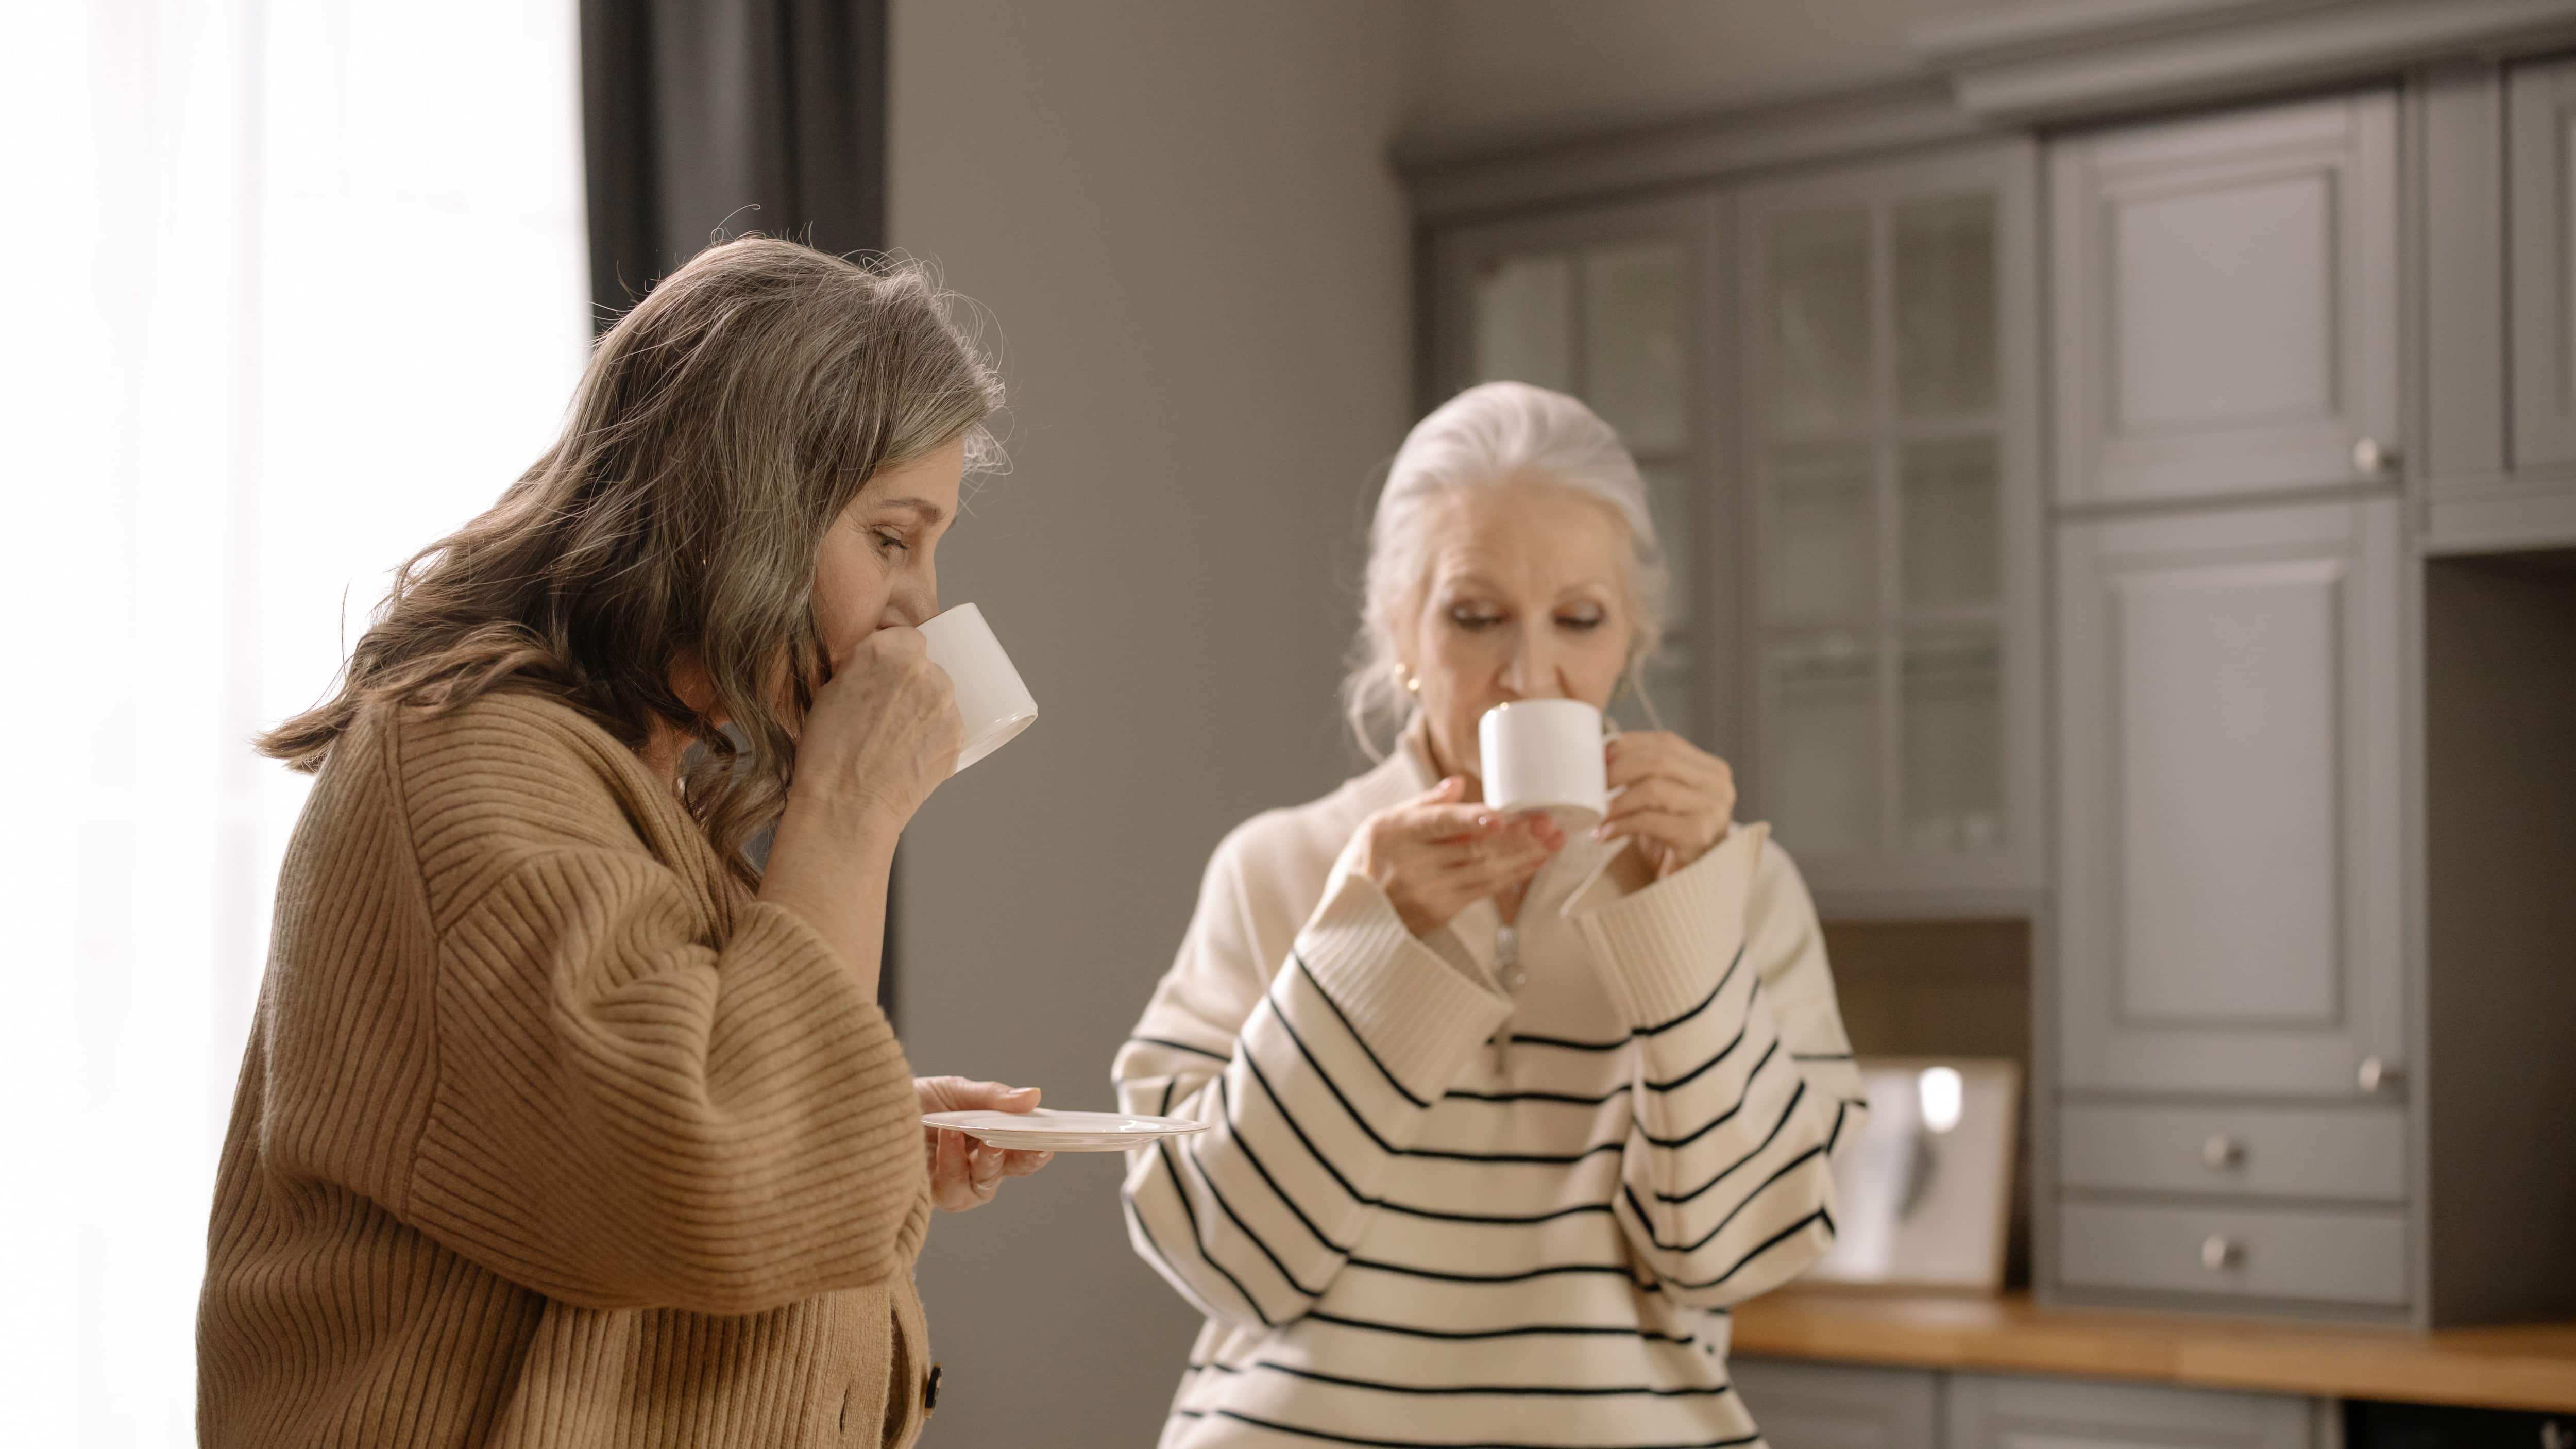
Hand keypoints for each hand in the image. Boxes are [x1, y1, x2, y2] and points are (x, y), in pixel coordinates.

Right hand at [794, 626, 963, 831]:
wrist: (847, 804)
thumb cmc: (826, 753)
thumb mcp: (827, 692)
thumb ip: (857, 668)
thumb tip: (871, 666)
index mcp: (884, 651)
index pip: (906, 637)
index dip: (897, 656)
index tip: (888, 674)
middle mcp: (922, 670)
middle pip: (928, 666)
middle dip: (913, 683)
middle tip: (891, 711)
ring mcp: (945, 703)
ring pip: (942, 695)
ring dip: (928, 707)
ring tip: (900, 737)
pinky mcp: (958, 735)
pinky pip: (951, 725)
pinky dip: (937, 735)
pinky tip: (913, 752)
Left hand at [916, 1076, 1052, 1212]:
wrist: (870, 1107)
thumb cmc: (917, 1101)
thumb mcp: (957, 1091)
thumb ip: (993, 1097)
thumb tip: (1033, 1096)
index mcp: (989, 1142)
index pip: (1022, 1154)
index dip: (1037, 1152)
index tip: (1047, 1143)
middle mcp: (975, 1168)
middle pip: (1007, 1173)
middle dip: (1015, 1159)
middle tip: (1011, 1139)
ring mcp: (953, 1184)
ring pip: (981, 1188)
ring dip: (983, 1163)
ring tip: (973, 1134)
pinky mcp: (928, 1194)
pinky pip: (949, 1186)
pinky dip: (951, 1160)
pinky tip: (948, 1136)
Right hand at [1353, 777, 1563, 938]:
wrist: (1349, 922)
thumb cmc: (1367, 862)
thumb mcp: (1381, 824)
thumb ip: (1423, 804)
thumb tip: (1458, 784)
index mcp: (1395, 832)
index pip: (1436, 824)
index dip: (1468, 820)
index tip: (1498, 816)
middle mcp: (1411, 864)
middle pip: (1471, 848)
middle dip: (1516, 836)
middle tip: (1549, 823)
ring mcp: (1428, 891)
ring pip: (1484, 871)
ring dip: (1523, 856)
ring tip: (1552, 841)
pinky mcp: (1442, 912)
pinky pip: (1484, 890)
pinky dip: (1512, 875)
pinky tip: (1534, 862)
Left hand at [1595, 732, 1734, 878]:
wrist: (1691, 884)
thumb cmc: (1672, 837)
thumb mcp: (1662, 799)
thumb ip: (1644, 774)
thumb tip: (1599, 752)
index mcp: (1711, 769)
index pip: (1664, 742)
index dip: (1627, 745)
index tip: (1596, 757)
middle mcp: (1718, 785)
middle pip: (1659, 760)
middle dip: (1618, 769)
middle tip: (1590, 784)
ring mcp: (1713, 810)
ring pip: (1653, 789)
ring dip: (1616, 801)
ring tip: (1595, 813)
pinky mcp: (1699, 836)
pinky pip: (1650, 821)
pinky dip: (1621, 825)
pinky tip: (1604, 834)